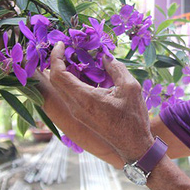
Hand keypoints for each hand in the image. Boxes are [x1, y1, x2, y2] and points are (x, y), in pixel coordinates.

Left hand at [48, 41, 153, 162]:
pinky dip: (73, 81)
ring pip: (62, 88)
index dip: (56, 57)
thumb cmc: (133, 118)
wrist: (133, 145)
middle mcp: (76, 106)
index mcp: (84, 98)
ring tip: (78, 58)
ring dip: (66, 72)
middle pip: (56, 81)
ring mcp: (77, 112)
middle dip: (58, 62)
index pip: (58, 75)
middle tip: (68, 48)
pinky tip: (88, 74)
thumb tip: (105, 57)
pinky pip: (70, 95)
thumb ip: (116, 68)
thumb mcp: (130, 87)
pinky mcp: (82, 116)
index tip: (61, 44)